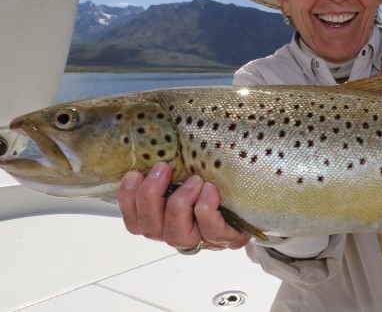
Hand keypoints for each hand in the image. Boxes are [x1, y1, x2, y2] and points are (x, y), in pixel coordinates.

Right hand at [117, 162, 249, 251]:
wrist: (253, 200)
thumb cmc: (214, 182)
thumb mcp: (187, 172)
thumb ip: (169, 166)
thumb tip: (153, 141)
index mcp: (163, 221)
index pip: (134, 223)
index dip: (128, 200)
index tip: (134, 173)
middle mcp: (178, 234)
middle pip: (150, 229)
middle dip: (151, 196)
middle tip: (164, 168)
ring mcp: (202, 240)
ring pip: (177, 235)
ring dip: (180, 203)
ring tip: (194, 181)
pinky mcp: (226, 239)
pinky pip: (212, 232)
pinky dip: (207, 210)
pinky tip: (210, 192)